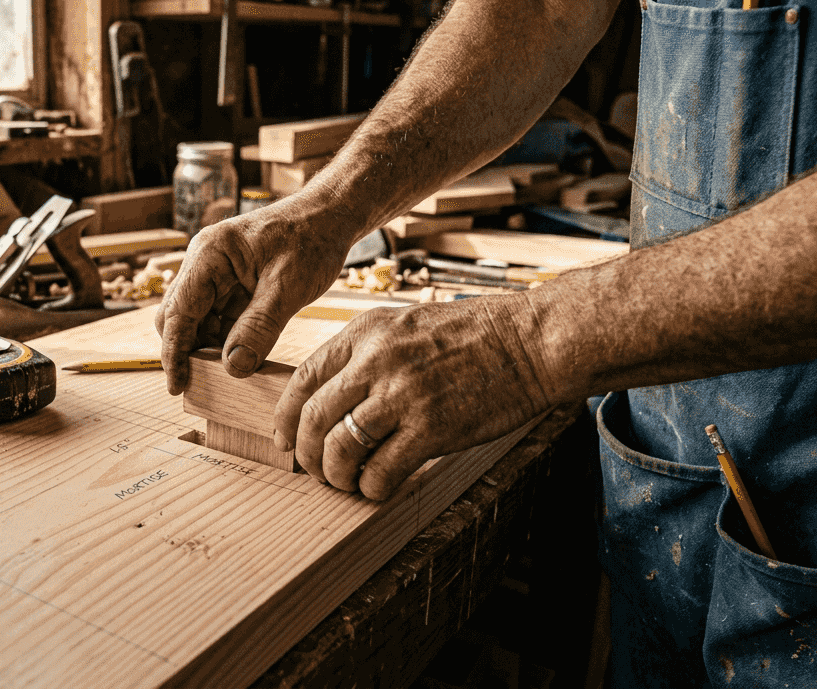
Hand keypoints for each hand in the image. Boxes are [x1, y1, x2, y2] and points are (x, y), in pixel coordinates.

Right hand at [156, 202, 355, 394]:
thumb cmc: (311, 239)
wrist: (330, 216)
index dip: (174, 352)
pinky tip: (241, 356)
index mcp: (209, 254)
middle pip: (179, 316)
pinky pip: (218, 318)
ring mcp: (216, 273)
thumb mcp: (288, 287)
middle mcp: (204, 263)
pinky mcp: (231, 284)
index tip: (177, 386)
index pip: (178, 311)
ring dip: (209, 347)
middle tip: (203, 385)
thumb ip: (259, 328)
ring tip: (228, 374)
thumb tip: (233, 368)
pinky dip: (225, 339)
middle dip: (188, 350)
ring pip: (198, 320)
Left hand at [273, 294, 552, 499]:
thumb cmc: (476, 335)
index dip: (285, 417)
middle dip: (306, 454)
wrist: (532, 341)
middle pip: (312, 418)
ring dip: (336, 476)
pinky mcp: (432, 428)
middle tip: (316, 472)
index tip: (284, 440)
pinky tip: (378, 489)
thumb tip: (337, 397)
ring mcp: (402, 395)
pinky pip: (381, 470)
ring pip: (339, 448)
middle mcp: (376, 361)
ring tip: (347, 484)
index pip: (303, 379)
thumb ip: (369, 354)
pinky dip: (371, 488)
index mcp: (365, 333)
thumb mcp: (407, 326)